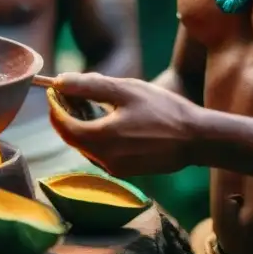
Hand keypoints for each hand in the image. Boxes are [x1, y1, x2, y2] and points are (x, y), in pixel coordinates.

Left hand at [48, 72, 201, 177]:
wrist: (198, 139)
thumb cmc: (165, 111)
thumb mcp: (126, 90)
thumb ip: (89, 86)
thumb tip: (60, 81)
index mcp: (101, 139)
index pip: (62, 125)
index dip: (54, 106)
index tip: (54, 89)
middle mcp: (104, 160)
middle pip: (71, 136)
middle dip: (66, 114)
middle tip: (71, 92)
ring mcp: (115, 169)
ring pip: (85, 145)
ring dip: (81, 124)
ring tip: (89, 101)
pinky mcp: (126, 171)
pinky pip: (100, 152)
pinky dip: (96, 135)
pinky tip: (107, 118)